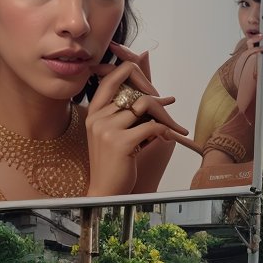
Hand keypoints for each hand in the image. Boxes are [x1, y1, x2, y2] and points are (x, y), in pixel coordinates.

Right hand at [85, 54, 188, 196]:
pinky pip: (151, 126)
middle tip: (168, 108)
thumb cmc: (115, 162)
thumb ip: (127, 111)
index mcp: (94, 113)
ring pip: (143, 106)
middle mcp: (97, 118)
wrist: (107, 192)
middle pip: (133, 93)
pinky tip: (168, 138)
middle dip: (155, 101)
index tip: (149, 84)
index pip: (109, 79)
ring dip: (160, 115)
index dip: (130, 71)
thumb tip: (156, 90)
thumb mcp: (116, 132)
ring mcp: (106, 129)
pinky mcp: (120, 142)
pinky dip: (164, 131)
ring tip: (168, 127)